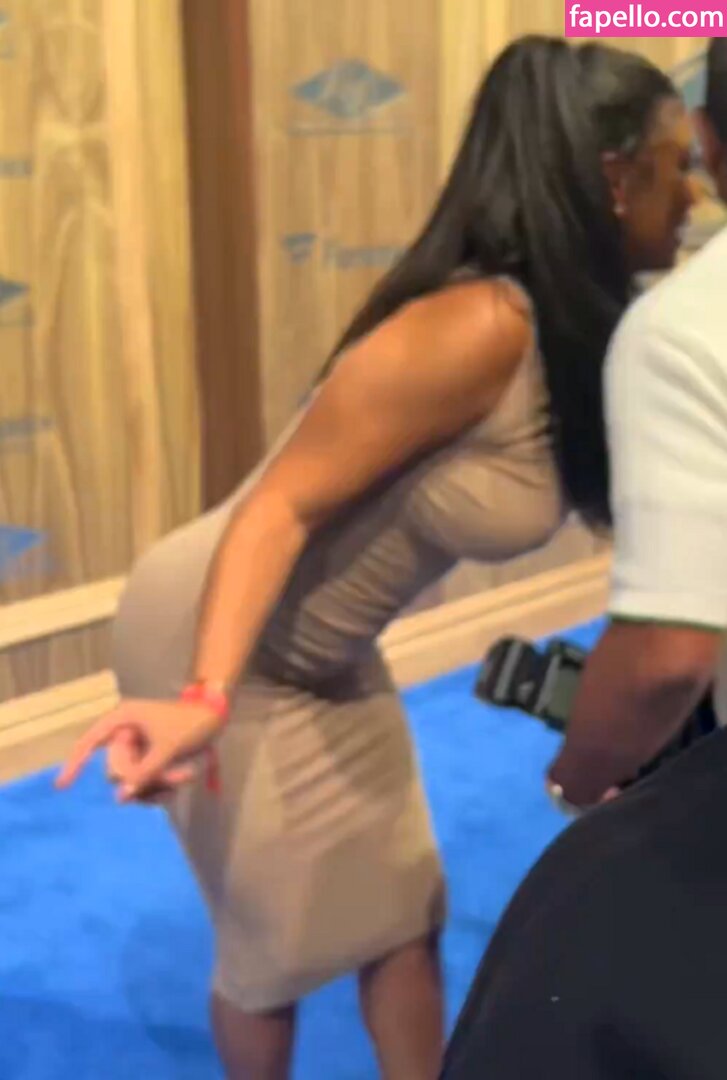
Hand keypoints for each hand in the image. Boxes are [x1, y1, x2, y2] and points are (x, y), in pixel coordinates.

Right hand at [56, 698, 224, 801]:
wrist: (216, 717)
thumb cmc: (190, 724)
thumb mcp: (167, 749)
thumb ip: (143, 773)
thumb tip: (121, 797)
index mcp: (122, 720)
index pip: (90, 742)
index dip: (75, 764)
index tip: (62, 787)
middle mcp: (125, 735)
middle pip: (117, 771)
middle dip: (144, 778)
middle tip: (176, 776)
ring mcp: (137, 749)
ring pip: (132, 781)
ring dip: (156, 785)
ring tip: (184, 776)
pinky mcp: (148, 761)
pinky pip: (144, 784)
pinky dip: (160, 787)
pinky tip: (180, 783)